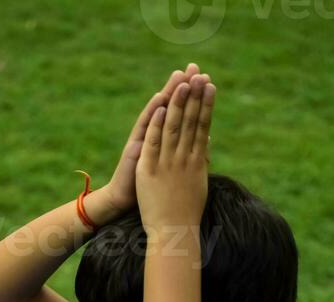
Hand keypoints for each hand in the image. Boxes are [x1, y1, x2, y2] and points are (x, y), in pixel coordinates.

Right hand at [104, 63, 209, 214]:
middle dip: (184, 88)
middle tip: (195, 68)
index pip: (185, 114)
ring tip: (179, 77)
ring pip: (159, 114)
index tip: (208, 81)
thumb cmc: (153, 191)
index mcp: (170, 141)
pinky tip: (160, 99)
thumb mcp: (175, 170)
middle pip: (173, 108)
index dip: (196, 98)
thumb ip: (189, 153)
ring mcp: (145, 140)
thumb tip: (207, 141)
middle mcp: (157, 137)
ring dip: (170, 94)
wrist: (125, 202)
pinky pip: (144, 130)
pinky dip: (152, 114)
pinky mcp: (136, 149)